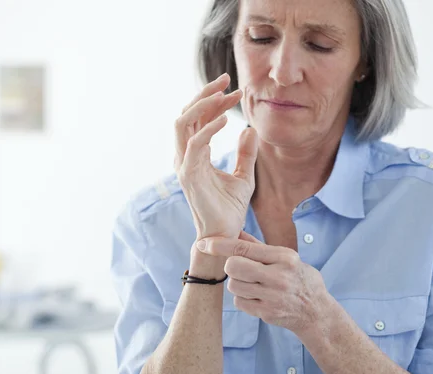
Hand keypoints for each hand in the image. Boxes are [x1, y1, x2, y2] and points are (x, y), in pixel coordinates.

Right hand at [174, 73, 258, 239]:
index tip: (236, 90)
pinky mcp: (189, 175)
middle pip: (186, 113)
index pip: (198, 118)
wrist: (226, 235)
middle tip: (227, 79)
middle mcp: (185, 156)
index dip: (214, 101)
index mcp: (195, 154)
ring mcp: (184, 165)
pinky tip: (227, 119)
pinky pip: (195, 143)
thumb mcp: (244, 176)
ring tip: (225, 94)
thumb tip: (250, 130)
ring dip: (203, 104)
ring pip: (183, 122)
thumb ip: (245, 153)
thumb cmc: (230, 209)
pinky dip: (209, 128)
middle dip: (205, 93)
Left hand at [195, 231, 333, 334]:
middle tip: (241, 268)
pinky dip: (243, 298)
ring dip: (237, 283)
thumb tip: (235, 231)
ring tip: (253, 283)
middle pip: (233, 266)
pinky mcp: (266, 313)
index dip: (219, 245)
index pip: (243, 247)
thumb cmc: (299, 278)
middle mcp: (278, 276)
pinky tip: (256, 296)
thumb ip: (258, 246)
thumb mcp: (286, 257)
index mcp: (283, 257)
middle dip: (231, 265)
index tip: (204, 243)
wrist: (315, 311)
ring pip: (233, 285)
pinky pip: (238, 302)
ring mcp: (272, 296)